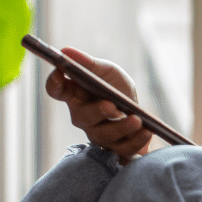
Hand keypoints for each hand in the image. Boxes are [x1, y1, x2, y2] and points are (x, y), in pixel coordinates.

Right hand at [45, 47, 152, 162]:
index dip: (54, 82)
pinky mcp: (115, 149)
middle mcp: (82, 116)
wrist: (141, 114)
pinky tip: (147, 131)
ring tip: (137, 120)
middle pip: (82, 116)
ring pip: (104, 135)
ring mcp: (98, 135)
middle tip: (111, 105)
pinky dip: (136, 140)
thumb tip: (65, 51)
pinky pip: (123, 150)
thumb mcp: (107, 72)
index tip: (60, 72)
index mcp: (75, 94)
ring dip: (121, 127)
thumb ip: (89, 64)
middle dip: (97, 111)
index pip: (56, 90)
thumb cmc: (117, 89)